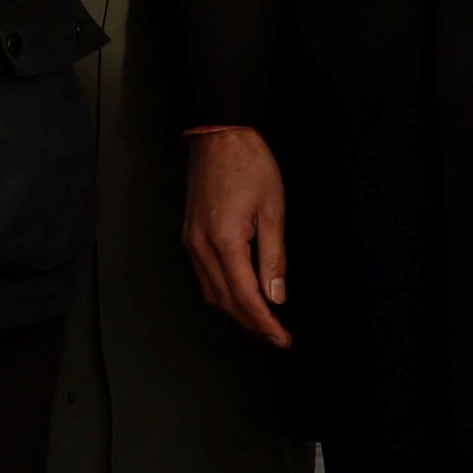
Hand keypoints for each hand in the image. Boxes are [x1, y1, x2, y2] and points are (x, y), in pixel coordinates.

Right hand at [184, 125, 291, 347]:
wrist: (218, 134)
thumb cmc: (248, 163)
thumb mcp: (273, 209)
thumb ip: (274, 258)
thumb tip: (276, 296)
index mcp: (224, 241)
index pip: (245, 297)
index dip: (265, 323)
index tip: (282, 338)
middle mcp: (201, 246)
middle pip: (225, 302)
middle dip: (251, 323)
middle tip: (276, 335)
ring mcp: (191, 241)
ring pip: (211, 293)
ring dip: (236, 312)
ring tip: (262, 321)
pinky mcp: (190, 235)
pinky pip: (205, 276)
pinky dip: (223, 293)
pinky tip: (240, 295)